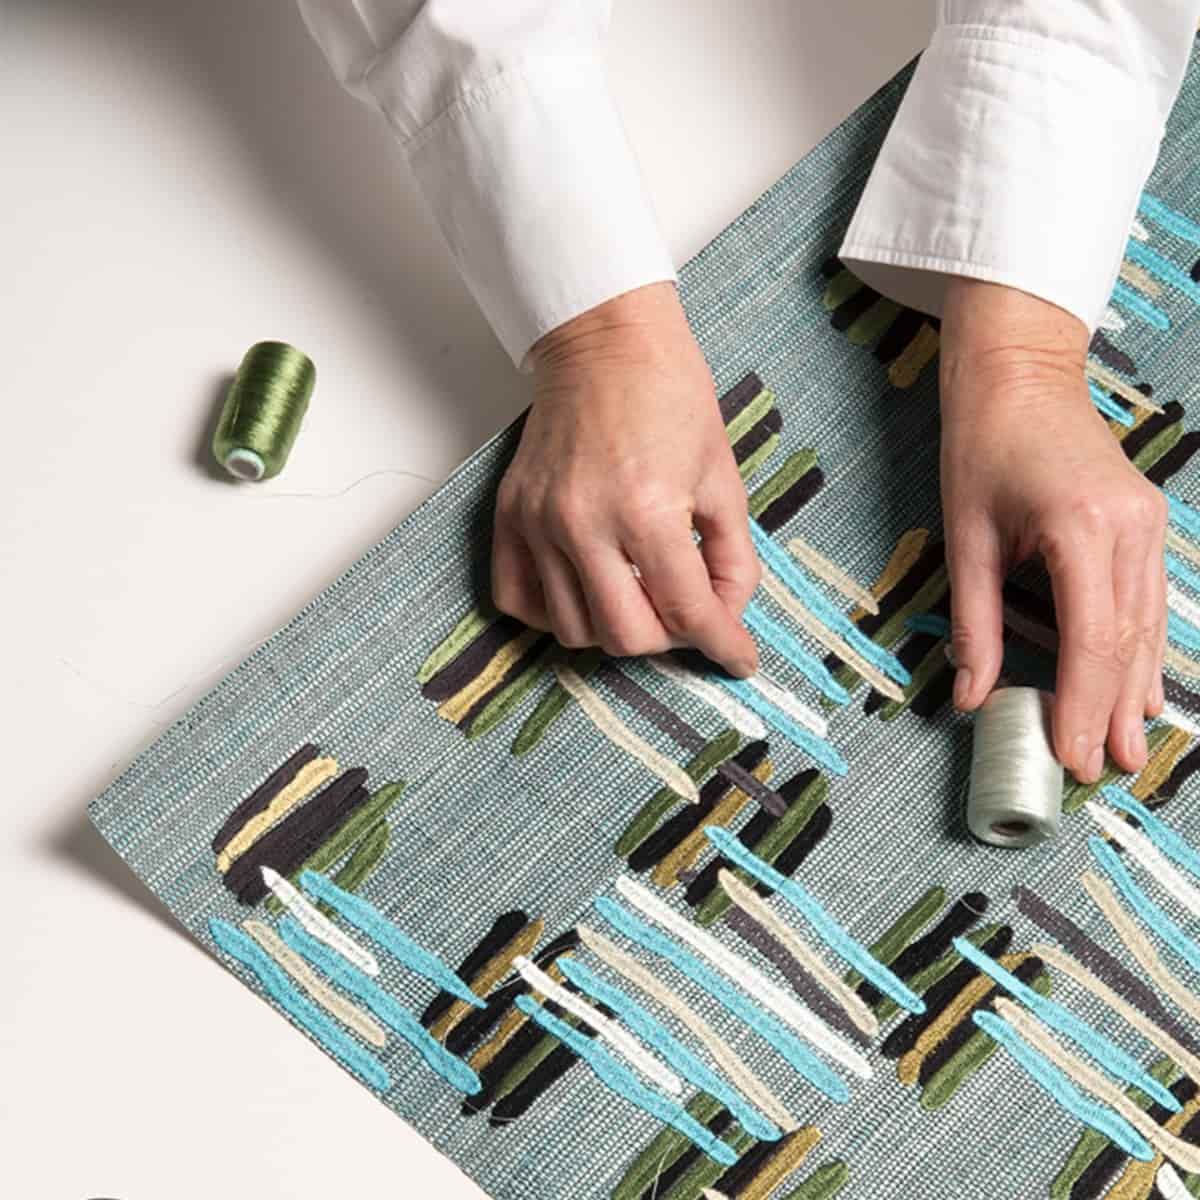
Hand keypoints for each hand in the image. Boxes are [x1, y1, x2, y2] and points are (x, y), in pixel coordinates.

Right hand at [491, 282, 759, 676]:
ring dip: (616, 628)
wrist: (606, 341)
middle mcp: (584, 523)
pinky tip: (587, 592)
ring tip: (641, 597)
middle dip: (670, 638)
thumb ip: (733, 557)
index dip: (722, 643)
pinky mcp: (510, 515)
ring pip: (574, 630)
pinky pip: (517, 601)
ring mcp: (539, 522)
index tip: (738, 658)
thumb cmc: (670, 395)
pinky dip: (554, 614)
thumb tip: (728, 615)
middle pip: (626, 636)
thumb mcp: (722, 478)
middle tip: (688, 614)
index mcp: (647, 509)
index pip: (686, 612)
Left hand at [940, 278, 1166, 782]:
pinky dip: (1142, 648)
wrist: (1020, 374)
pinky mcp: (1145, 520)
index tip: (1071, 755)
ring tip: (1127, 745)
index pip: (1090, 639)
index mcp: (1080, 528)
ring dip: (1136, 688)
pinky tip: (1142, 688)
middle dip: (1113, 709)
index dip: (1082, 704)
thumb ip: (973, 621)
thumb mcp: (965, 537)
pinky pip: (1149, 599)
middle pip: (1128, 640)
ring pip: (1148, 624)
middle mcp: (1129, 528)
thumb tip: (971, 696)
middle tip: (1103, 769)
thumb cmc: (981, 446)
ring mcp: (1147, 522)